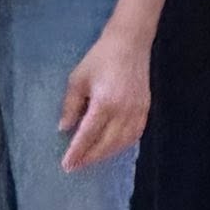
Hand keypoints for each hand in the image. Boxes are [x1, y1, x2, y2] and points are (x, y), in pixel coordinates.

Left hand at [60, 24, 151, 171]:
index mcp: (105, 103)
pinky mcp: (145, 110)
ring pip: (121, 143)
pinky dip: (122, 146)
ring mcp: (137, 112)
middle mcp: (123, 112)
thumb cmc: (100, 58)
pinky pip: (134, 136)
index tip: (67, 165)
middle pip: (106, 144)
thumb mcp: (78, 79)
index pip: (88, 135)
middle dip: (90, 157)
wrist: (130, 43)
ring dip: (105, 154)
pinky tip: (111, 148)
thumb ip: (71, 106)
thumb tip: (64, 129)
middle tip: (76, 166)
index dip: (77, 152)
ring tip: (91, 159)